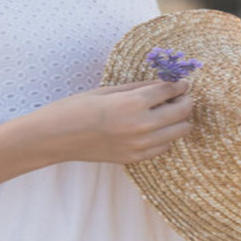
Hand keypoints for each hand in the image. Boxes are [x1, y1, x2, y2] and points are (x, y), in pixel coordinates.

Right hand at [35, 80, 194, 164]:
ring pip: (179, 132)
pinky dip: (165, 136)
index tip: (183, 82)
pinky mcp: (135, 159)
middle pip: (182, 112)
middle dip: (185, 101)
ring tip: (169, 110)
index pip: (170, 91)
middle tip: (181, 95)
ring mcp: (140, 145)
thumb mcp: (107, 90)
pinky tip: (154, 128)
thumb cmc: (77, 107)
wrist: (56, 137)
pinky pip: (164, 147)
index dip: (179, 84)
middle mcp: (141, 126)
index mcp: (133, 103)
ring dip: (179, 119)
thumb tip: (162, 84)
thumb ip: (138, 88)